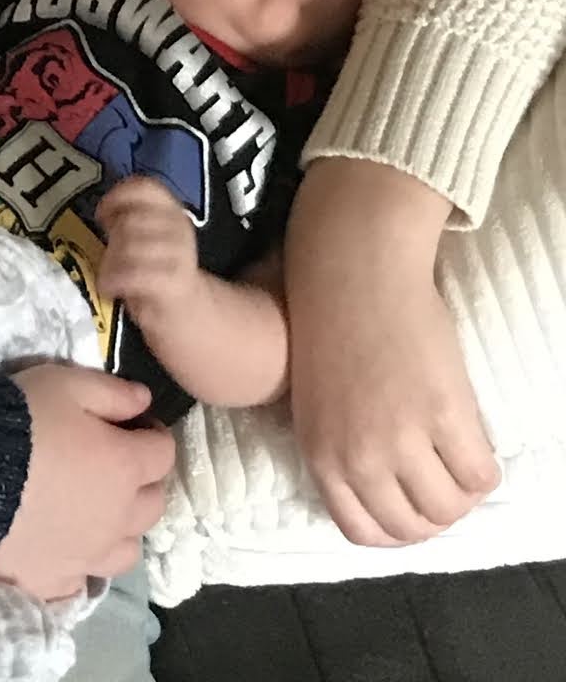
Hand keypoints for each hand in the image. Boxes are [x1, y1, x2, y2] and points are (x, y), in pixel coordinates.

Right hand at [0, 363, 173, 602]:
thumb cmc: (21, 421)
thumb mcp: (66, 384)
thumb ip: (112, 392)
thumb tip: (144, 400)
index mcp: (126, 467)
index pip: (163, 452)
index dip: (151, 433)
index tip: (132, 423)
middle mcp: (119, 518)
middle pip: (153, 504)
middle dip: (142, 480)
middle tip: (113, 462)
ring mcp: (89, 556)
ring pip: (128, 548)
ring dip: (121, 527)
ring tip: (94, 509)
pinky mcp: (56, 581)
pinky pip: (84, 576)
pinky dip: (82, 559)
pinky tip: (63, 542)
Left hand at [96, 176, 200, 329]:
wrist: (190, 312)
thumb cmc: (158, 271)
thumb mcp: (145, 239)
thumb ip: (128, 222)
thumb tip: (105, 215)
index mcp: (171, 210)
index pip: (145, 187)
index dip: (118, 196)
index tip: (102, 214)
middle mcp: (179, 226)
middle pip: (130, 220)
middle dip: (111, 238)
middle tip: (107, 256)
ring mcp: (181, 254)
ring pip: (130, 246)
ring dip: (110, 262)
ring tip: (107, 274)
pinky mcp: (176, 282)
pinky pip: (135, 273)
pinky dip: (115, 280)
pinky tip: (110, 288)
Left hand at [286, 160, 499, 545]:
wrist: (352, 268)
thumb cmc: (329, 323)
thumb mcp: (316, 401)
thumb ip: (340, 449)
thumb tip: (379, 490)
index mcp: (321, 455)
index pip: (365, 532)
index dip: (396, 526)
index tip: (410, 505)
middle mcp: (358, 456)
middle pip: (415, 527)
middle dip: (434, 511)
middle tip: (443, 480)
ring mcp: (401, 437)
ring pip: (451, 508)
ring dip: (462, 493)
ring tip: (460, 461)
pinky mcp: (443, 412)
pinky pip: (480, 474)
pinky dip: (485, 469)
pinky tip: (475, 442)